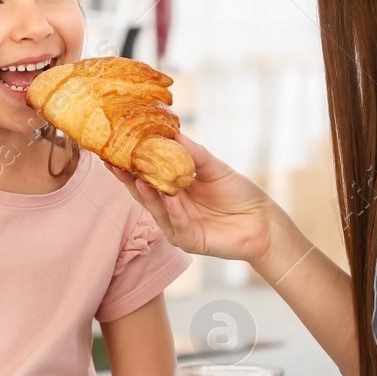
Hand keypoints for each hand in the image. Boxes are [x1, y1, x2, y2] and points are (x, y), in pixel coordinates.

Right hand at [103, 134, 281, 262]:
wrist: (263, 220)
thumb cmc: (239, 193)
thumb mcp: (215, 168)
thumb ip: (194, 154)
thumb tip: (174, 134)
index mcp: (173, 189)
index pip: (145, 176)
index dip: (129, 165)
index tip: (114, 150)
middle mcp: (171, 208)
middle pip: (143, 194)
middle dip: (128, 180)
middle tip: (113, 163)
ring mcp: (178, 226)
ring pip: (157, 211)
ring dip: (148, 195)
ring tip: (138, 179)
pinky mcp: (190, 241)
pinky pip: (178, 226)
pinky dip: (174, 212)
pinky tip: (171, 199)